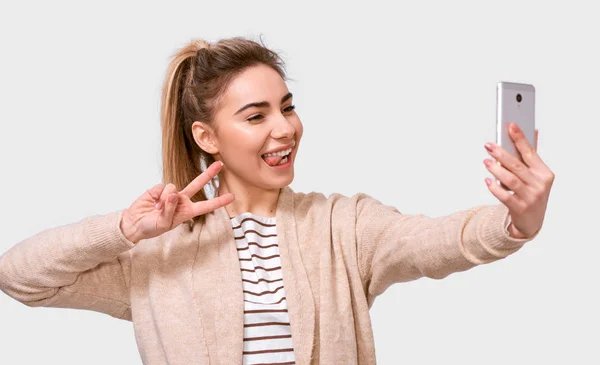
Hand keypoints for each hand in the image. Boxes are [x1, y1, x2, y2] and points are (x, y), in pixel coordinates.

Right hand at [120, 161, 234, 242]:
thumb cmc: (151, 227)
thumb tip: (173, 193)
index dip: (219, 201)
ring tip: (156, 208)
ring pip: (173, 188)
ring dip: (164, 199)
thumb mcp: (163, 224)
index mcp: (187, 212)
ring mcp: (170, 193)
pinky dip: (155, 195)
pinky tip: (151, 202)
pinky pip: (161, 187)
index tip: (232, 196)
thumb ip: (170, 209)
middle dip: (208, 174)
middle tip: (220, 165)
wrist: (134, 223)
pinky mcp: (158, 189)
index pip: (206, 206)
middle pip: (197, 184)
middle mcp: (181, 200)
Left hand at [483, 123, 554, 237]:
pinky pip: (505, 196)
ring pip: (511, 180)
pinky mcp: (520, 208)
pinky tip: (487, 180)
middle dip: (502, 153)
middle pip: (518, 166)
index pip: (530, 152)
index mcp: (544, 173)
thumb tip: (532, 130)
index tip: (511, 126)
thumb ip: (531, 155)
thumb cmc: (531, 193)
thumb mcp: (535, 176)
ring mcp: (531, 197)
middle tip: (489, 145)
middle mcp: (539, 185)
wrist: (531, 221)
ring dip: (496, 169)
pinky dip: (495, 188)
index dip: (520, 138)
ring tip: (486, 161)